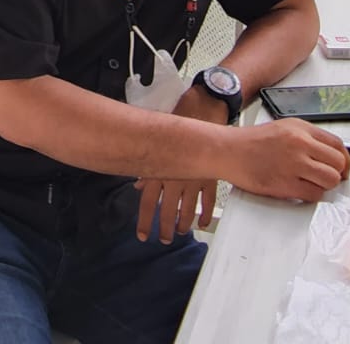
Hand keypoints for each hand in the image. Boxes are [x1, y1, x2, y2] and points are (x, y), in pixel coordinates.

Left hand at [131, 82, 232, 242]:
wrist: (202, 111)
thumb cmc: (177, 126)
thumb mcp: (155, 144)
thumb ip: (146, 169)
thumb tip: (139, 187)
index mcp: (159, 171)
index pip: (147, 203)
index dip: (144, 222)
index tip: (143, 235)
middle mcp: (175, 178)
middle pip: (167, 211)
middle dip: (164, 228)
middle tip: (163, 239)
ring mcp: (193, 179)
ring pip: (187, 209)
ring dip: (183, 224)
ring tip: (180, 232)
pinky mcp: (210, 177)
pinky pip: (208, 201)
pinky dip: (206, 214)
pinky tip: (202, 223)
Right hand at [227, 118, 349, 201]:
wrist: (228, 151)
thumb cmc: (251, 142)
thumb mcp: (283, 128)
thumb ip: (306, 138)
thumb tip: (329, 155)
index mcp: (301, 128)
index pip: (337, 144)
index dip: (344, 159)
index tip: (342, 167)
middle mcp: (300, 144)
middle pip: (338, 163)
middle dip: (338, 174)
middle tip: (330, 179)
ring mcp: (294, 164)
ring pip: (330, 180)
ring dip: (325, 186)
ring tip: (313, 184)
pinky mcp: (286, 184)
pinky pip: (314, 194)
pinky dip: (312, 195)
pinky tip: (301, 190)